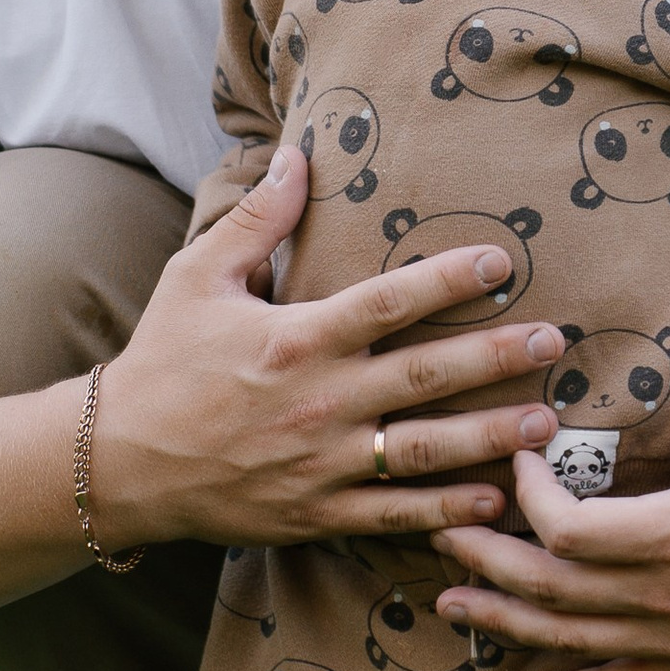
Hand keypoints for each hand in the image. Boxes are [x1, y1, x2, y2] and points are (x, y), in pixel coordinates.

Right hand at [90, 144, 566, 553]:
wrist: (117, 463)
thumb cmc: (161, 361)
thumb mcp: (196, 276)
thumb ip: (255, 220)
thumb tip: (296, 155)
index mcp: (294, 340)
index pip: (386, 302)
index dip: (447, 279)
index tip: (502, 262)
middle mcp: (316, 403)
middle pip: (423, 376)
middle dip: (494, 357)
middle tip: (552, 342)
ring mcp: (319, 465)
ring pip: (422, 452)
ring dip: (488, 437)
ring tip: (545, 423)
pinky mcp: (315, 515)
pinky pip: (392, 515)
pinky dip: (446, 512)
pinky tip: (495, 500)